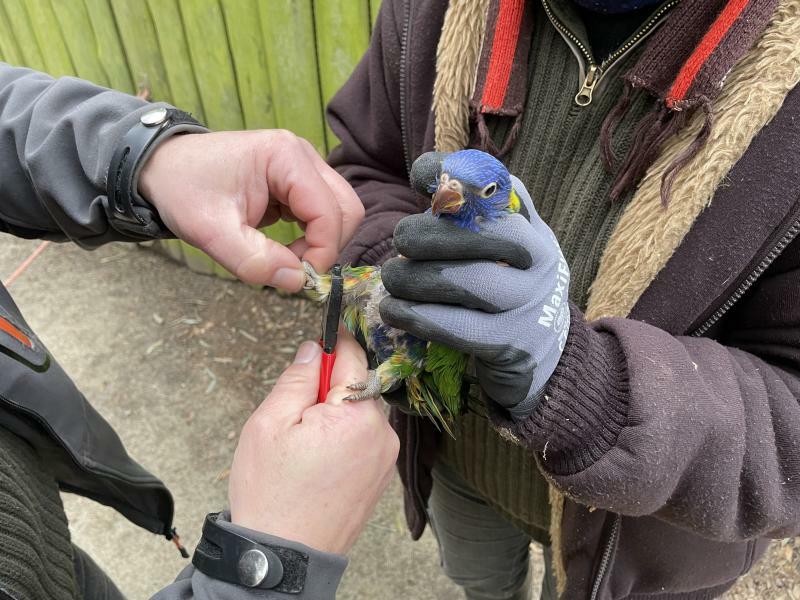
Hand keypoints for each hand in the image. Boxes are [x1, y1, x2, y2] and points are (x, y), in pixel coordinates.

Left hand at [139, 130, 363, 289]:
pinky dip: (311, 236)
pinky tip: (283, 246)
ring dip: (321, 242)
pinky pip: (322, 212)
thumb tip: (297, 281)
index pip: (329, 211)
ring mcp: (302, 166)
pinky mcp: (297, 180)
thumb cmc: (182, 190)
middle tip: (295, 269)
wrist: (160, 167)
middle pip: (346, 208)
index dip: (322, 250)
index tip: (299, 278)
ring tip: (285, 257)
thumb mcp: (211, 233)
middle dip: (328, 245)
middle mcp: (302, 156)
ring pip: (339, 211)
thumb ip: (254, 261)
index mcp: (285, 158)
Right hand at [228, 331, 398, 553]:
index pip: (352, 356)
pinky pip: (363, 439)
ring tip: (302, 448)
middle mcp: (383, 433)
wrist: (284, 558)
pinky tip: (315, 463)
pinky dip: (342, 439)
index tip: (317, 342)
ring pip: (359, 413)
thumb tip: (313, 348)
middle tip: (294, 416)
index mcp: (358, 416)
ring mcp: (385, 458)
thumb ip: (296, 379)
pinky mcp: (381, 476)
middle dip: (327, 390)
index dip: (331, 345)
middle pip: (357, 386)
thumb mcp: (270, 424)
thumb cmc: (272, 495)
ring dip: (334, 416)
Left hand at [380, 177, 569, 419]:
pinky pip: (455, 326)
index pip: (502, 191)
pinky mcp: (507, 347)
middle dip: (429, 234)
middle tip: (400, 241)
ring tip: (392, 277)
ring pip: (466, 281)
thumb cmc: (510, 293)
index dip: (458, 177)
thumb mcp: (508, 251)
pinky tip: (393, 310)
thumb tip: (428, 174)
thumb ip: (476, 214)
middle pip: (483, 235)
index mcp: (536, 232)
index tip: (419, 175)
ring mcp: (528, 307)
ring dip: (415, 277)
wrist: (544, 359)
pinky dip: (417, 315)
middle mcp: (541, 265)